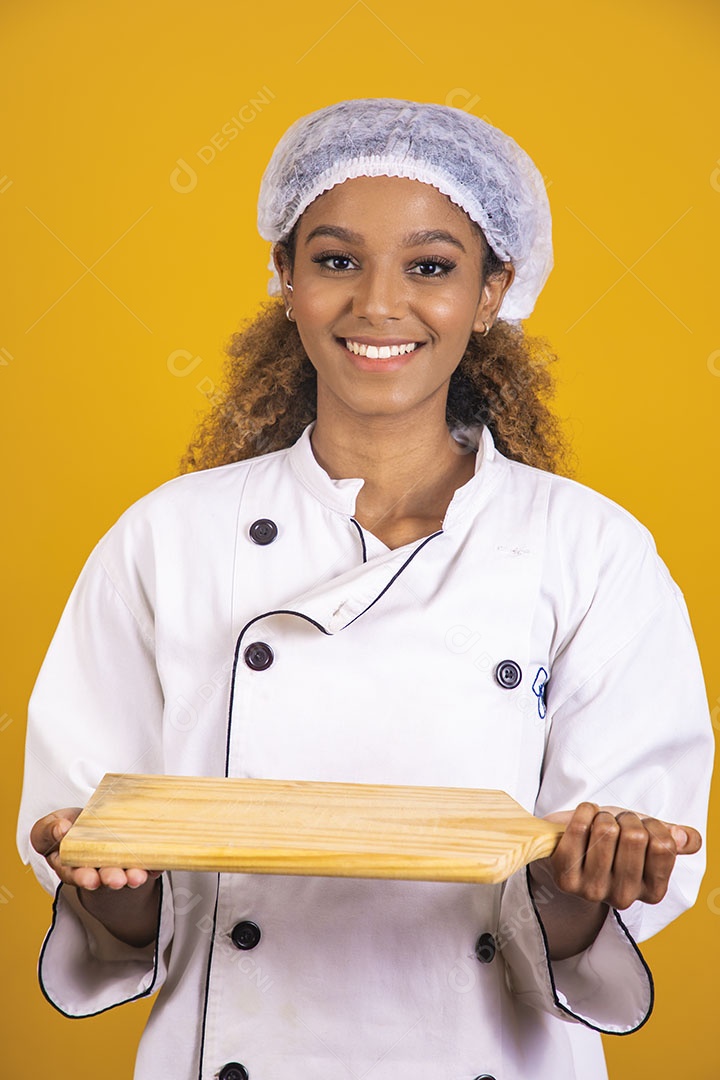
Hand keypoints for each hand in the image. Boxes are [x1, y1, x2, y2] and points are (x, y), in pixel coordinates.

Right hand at [30, 807, 160, 891]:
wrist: (96, 824)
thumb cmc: (70, 827)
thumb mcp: (50, 826)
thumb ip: (48, 830)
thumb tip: (60, 828)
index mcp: (71, 864)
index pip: (75, 874)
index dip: (83, 877)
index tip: (91, 879)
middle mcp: (96, 869)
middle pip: (103, 877)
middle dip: (111, 878)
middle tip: (118, 880)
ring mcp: (118, 865)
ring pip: (126, 873)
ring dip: (133, 875)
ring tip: (138, 876)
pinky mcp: (138, 859)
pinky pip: (147, 864)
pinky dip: (153, 866)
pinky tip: (158, 866)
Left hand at [535, 801, 701, 909]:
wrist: (571, 846)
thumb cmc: (613, 841)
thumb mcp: (646, 837)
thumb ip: (672, 839)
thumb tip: (686, 837)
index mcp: (652, 891)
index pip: (663, 845)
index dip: (650, 825)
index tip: (640, 828)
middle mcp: (624, 897)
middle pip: (634, 836)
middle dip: (625, 819)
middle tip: (616, 825)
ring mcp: (593, 891)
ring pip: (606, 829)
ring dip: (602, 816)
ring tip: (598, 826)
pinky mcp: (566, 878)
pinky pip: (579, 828)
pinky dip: (583, 812)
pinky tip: (583, 819)